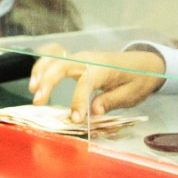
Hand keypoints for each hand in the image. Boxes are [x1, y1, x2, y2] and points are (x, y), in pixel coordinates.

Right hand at [29, 45, 164, 122]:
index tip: (75, 119)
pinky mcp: (75, 61)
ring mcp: (79, 58)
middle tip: (38, 101)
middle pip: (62, 66)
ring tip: (33, 92)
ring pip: (53, 59)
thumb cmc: (137, 80)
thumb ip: (110, 101)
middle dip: (48, 82)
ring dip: (40, 73)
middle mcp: (88, 60)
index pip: (86, 82)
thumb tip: (94, 112)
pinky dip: (42, 67)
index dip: (78, 101)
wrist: (143, 64)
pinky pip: (54, 59)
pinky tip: (35, 81)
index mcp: (104, 69)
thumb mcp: (130, 94)